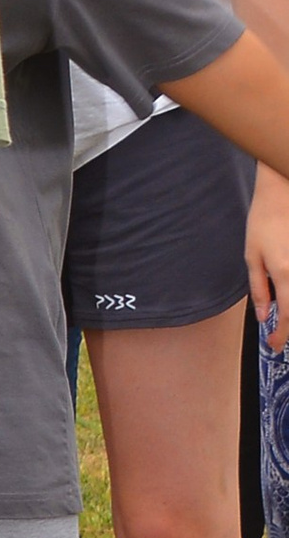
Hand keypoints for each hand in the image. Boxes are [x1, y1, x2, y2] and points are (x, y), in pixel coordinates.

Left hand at [249, 164, 288, 346]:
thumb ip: (259, 288)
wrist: (283, 193)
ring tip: (283, 319)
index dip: (282, 335)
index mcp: (285, 274)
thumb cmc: (264, 222)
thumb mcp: (252, 256)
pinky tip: (285, 295)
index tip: (273, 344)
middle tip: (280, 336)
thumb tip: (262, 315)